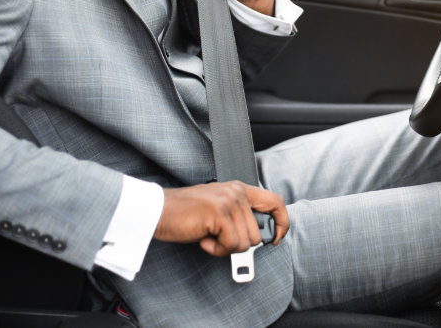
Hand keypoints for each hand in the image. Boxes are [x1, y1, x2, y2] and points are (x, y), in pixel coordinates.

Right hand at [154, 181, 289, 256]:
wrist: (158, 211)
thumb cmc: (185, 215)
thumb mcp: (218, 209)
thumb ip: (238, 216)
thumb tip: (259, 237)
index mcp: (239, 189)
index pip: (275, 201)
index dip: (282, 222)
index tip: (277, 239)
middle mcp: (237, 192)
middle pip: (257, 234)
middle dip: (237, 244)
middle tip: (217, 238)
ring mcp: (229, 202)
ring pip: (245, 243)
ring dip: (225, 248)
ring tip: (208, 236)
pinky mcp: (219, 214)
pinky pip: (231, 245)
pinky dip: (216, 250)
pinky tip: (203, 239)